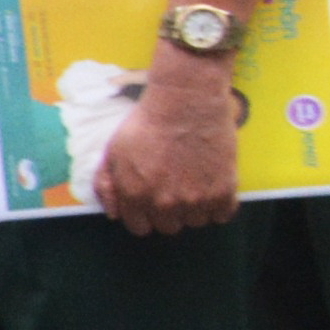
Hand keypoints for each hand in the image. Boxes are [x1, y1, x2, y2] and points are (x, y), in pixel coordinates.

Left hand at [93, 50, 247, 232]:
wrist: (186, 102)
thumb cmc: (147, 123)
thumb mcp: (113, 151)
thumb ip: (106, 184)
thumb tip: (112, 213)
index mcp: (135, 195)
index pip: (140, 228)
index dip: (144, 214)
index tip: (151, 199)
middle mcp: (165, 203)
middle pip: (168, 227)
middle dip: (167, 211)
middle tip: (172, 186)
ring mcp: (196, 200)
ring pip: (195, 222)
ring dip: (194, 208)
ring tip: (192, 180)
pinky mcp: (223, 192)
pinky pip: (222, 216)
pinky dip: (219, 204)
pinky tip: (211, 184)